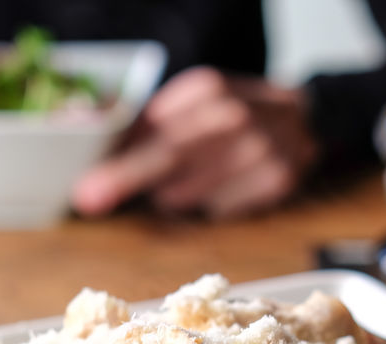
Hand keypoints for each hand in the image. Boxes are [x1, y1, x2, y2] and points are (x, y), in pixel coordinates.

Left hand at [72, 67, 317, 219]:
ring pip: (188, 193)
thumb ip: (147, 124)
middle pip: (167, 158)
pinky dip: (210, 205)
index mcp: (206, 89)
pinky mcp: (275, 181)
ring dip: (174, 195)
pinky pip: (218, 211)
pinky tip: (225, 184)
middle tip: (89, 200)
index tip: (84, 184)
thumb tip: (94, 149)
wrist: (301, 119)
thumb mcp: (192, 102)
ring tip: (194, 176)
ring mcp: (259, 150)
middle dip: (123, 180)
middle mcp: (234, 116)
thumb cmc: (229, 115)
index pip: (151, 129)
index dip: (115, 159)